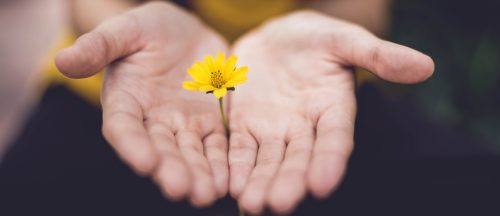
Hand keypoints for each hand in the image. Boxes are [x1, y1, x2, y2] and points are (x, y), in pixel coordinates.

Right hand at [56, 2, 228, 206]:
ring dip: (199, 174)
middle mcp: (153, 120)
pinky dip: (222, 163)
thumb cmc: (148, 29)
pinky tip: (229, 180)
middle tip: (181, 189)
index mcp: (126, 101)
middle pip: (160, 149)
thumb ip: (99, 46)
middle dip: (170, 169)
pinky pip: (217, 146)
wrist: (184, 32)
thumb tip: (62, 60)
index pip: (124, 127)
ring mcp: (183, 125)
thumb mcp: (126, 30)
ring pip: (191, 154)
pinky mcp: (210, 123)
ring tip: (207, 194)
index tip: (144, 163)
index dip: (132, 145)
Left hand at [228, 11, 433, 213]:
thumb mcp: (344, 40)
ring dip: (260, 182)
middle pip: (298, 158)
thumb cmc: (316, 38)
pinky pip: (240, 149)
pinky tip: (231, 185)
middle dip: (289, 181)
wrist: (276, 38)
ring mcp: (274, 129)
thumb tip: (425, 66)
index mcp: (334, 109)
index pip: (335, 140)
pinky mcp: (246, 126)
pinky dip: (236, 166)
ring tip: (252, 202)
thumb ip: (378, 54)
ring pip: (268, 161)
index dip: (330, 161)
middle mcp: (305, 127)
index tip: (322, 184)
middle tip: (279, 203)